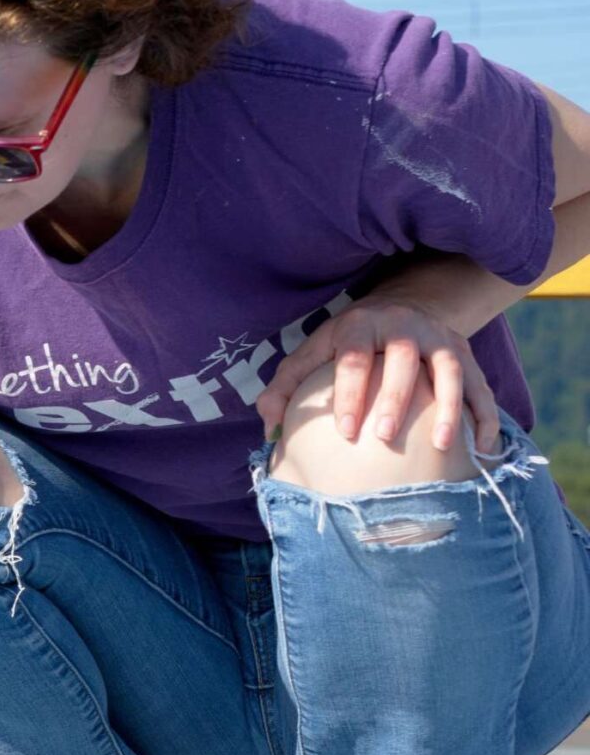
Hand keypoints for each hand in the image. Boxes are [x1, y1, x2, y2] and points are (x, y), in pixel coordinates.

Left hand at [256, 298, 496, 450]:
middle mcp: (405, 328)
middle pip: (404, 361)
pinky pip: (481, 386)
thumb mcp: (314, 351)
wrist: (403, 306)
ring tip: (441, 445)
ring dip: (448, 407)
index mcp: (361, 326)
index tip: (344, 431)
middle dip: (396, 399)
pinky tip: (481, 447)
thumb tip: (268, 426)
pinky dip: (485, 415)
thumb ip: (286, 384)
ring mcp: (440, 339)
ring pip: (450, 371)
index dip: (349, 394)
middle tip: (384, 437)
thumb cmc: (348, 341)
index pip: (354, 360)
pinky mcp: (467, 354)